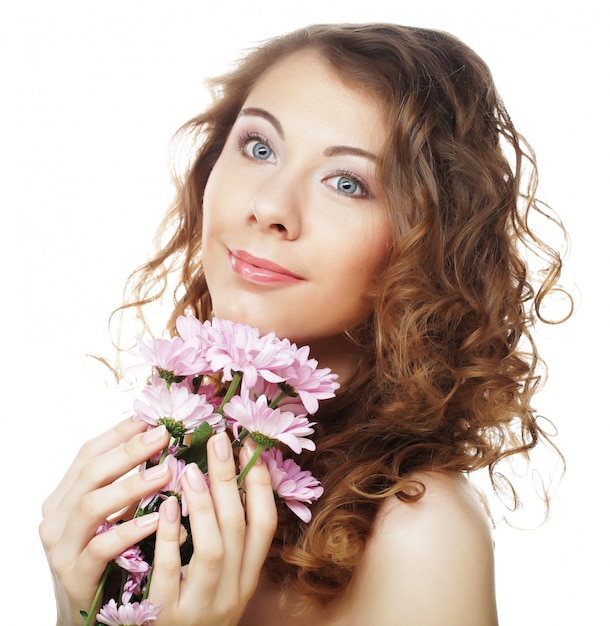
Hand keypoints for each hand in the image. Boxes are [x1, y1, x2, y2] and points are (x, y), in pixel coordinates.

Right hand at [39, 417, 170, 625]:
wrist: (88, 611)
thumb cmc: (108, 553)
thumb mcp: (113, 512)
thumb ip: (127, 479)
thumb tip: (158, 434)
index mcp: (64, 495)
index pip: (88, 452)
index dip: (120, 433)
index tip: (152, 417)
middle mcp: (55, 517)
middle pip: (90, 473)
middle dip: (129, 451)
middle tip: (164, 436)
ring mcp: (61, 547)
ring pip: (92, 506)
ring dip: (132, 485)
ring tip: (166, 473)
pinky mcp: (74, 575)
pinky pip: (101, 548)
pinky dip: (130, 530)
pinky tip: (158, 519)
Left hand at [147, 432, 277, 625]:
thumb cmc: (194, 612)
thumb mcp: (220, 579)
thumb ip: (224, 538)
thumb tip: (224, 479)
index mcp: (247, 576)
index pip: (266, 523)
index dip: (260, 482)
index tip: (249, 446)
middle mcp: (232, 590)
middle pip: (239, 527)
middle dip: (230, 479)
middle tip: (218, 440)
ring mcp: (202, 606)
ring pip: (213, 548)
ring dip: (204, 504)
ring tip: (188, 468)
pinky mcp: (167, 618)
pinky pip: (172, 572)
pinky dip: (170, 536)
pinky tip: (165, 506)